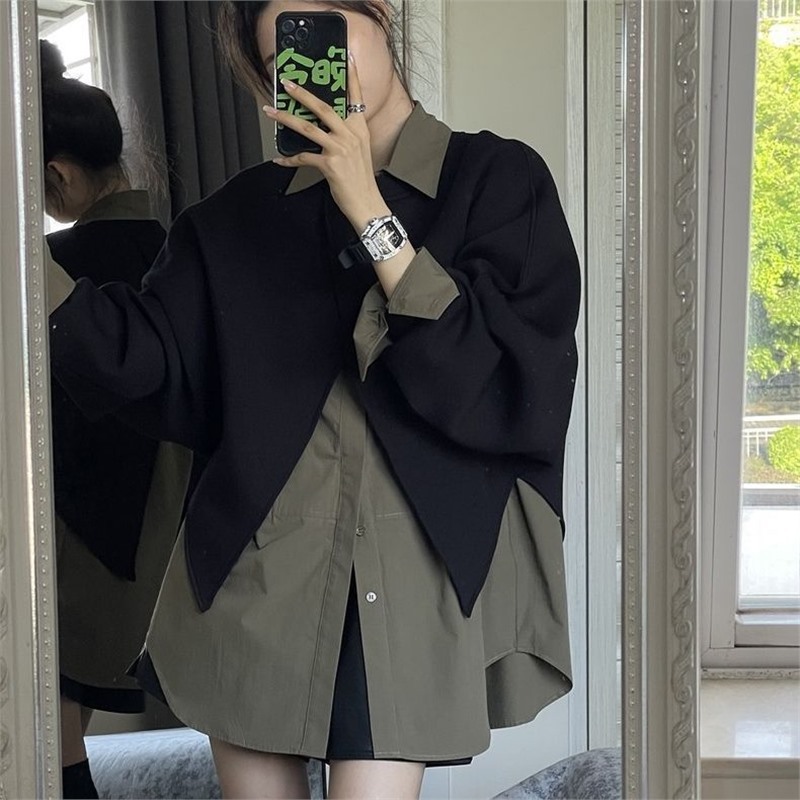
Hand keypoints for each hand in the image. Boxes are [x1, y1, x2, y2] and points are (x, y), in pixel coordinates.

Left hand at [264, 53, 389, 233]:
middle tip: (286, 84)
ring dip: (286, 119)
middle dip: (302, 94)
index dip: (351, 77)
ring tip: (271, 111)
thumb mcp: (359, 153)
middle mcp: (351, 136)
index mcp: (359, 131)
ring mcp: (340, 150)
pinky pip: (304, 157)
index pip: (356, 99)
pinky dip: (289, 159)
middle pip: (324, 107)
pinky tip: (280, 159)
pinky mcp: (330, 165)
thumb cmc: (361, 181)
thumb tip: (325, 130)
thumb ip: (345, 137)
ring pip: (308, 128)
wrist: (367, 204)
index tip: (347, 59)